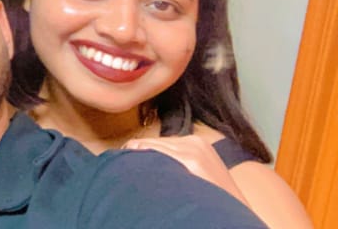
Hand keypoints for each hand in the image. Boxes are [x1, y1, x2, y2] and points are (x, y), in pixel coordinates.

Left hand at [124, 135, 246, 202]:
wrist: (236, 214)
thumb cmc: (214, 199)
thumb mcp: (200, 175)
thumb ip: (180, 163)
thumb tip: (148, 160)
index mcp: (198, 144)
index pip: (161, 142)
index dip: (142, 149)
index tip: (127, 154)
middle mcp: (196, 143)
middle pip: (156, 143)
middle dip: (139, 151)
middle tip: (121, 158)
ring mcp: (195, 150)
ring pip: (154, 146)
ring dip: (139, 153)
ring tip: (123, 160)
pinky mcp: (192, 160)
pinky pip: (158, 151)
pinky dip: (144, 153)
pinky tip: (132, 157)